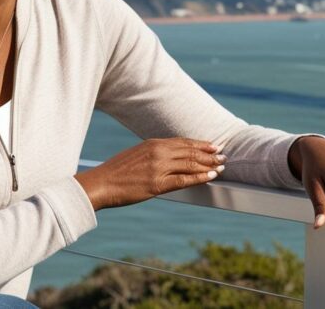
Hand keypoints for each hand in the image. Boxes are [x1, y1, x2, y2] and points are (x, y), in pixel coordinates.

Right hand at [75, 137, 226, 210]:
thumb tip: (169, 158)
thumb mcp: (136, 155)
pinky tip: (211, 176)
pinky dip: (201, 177)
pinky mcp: (158, 184)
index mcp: (153, 143)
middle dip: (209, 153)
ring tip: (222, 165)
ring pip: (191, 164)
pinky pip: (185, 179)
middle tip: (223, 155)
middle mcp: (158, 152)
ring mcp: (159, 167)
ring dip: (209, 164)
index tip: (212, 145)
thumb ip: (153, 154)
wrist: (101, 183)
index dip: (200, 143)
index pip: (183, 141)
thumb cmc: (116, 172)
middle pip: (191, 151)